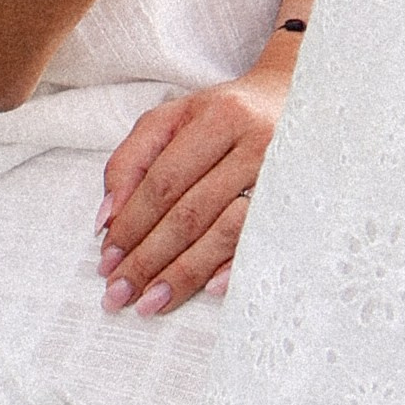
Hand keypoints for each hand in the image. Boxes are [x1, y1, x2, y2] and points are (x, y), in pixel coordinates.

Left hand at [95, 52, 293, 313]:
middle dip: (149, 258)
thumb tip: (107, 220)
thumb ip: (130, 161)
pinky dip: (234, 266)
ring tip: (152, 301)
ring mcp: (282, 176)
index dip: (132, 223)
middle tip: (119, 292)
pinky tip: (209, 290)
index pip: (165, 181)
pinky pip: (262, 241)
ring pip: (226, 231)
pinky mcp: (298, 201)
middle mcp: (255, 144)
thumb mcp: (172, 120)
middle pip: (191, 212)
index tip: (107, 259)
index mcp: (219, 118)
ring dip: (185, 272)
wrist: (293, 103)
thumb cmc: (222, 116)